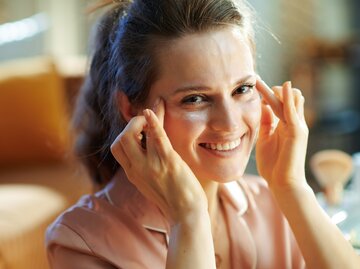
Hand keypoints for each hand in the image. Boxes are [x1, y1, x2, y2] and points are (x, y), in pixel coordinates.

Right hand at [110, 99, 207, 223]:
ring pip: (130, 135)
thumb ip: (146, 164)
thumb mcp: (151, 182)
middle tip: (146, 125)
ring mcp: (150, 165)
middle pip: (119, 140)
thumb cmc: (173, 197)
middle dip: (130, 126)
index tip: (141, 128)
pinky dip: (152, 121)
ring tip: (152, 117)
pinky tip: (151, 111)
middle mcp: (136, 169)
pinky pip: (155, 137)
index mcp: (132, 173)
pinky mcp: (167, 162)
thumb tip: (147, 147)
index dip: (126, 134)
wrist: (186, 215)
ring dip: (140, 121)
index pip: (117, 148)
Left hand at [255, 79, 308, 192]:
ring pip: (293, 99)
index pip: (277, 103)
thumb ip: (265, 123)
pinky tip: (284, 87)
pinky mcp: (298, 131)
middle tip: (254, 80)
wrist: (282, 183)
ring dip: (279, 90)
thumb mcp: (264, 139)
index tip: (252, 85)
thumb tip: (262, 106)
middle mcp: (292, 123)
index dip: (266, 93)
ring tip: (263, 86)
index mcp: (283, 125)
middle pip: (285, 98)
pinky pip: (294, 110)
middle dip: (270, 88)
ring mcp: (297, 126)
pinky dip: (289, 98)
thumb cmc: (273, 164)